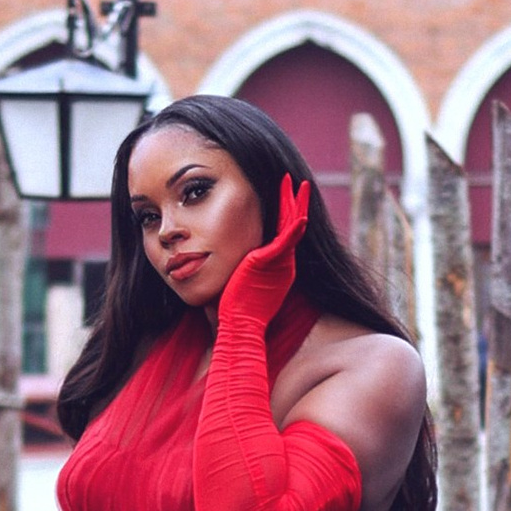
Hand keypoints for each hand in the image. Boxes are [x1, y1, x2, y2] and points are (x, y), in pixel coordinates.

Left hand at [218, 174, 309, 326]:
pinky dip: (295, 225)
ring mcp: (279, 263)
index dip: (285, 214)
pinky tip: (300, 212)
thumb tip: (210, 262)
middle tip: (297, 182)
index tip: (283, 197)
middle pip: (292, 225)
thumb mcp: (233, 283)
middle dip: (295, 202)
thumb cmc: (231, 312)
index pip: (283, 234)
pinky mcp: (272, 262)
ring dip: (296, 204)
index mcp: (276, 268)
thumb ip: (230, 271)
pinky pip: (288, 239)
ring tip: (300, 184)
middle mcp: (283, 264)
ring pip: (292, 226)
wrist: (237, 327)